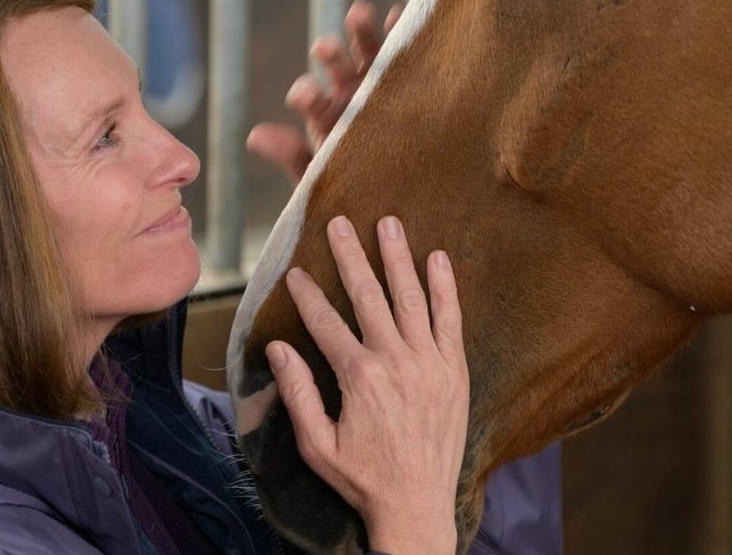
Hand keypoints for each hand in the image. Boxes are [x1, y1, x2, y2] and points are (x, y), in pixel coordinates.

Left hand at [247, 0, 401, 183]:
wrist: (403, 197)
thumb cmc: (358, 189)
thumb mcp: (323, 177)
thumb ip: (291, 156)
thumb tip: (254, 135)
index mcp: (326, 115)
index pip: (310, 97)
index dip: (306, 93)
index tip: (304, 96)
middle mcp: (350, 92)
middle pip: (336, 65)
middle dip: (330, 54)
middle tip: (323, 48)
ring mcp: (380, 81)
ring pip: (368, 49)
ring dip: (361, 29)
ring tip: (358, 13)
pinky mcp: (409, 77)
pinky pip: (404, 50)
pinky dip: (400, 31)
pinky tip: (398, 16)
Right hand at [265, 215, 467, 554]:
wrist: (417, 507)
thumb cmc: (362, 479)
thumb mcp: (316, 444)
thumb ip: (297, 393)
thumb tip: (277, 348)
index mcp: (358, 377)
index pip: (326, 323)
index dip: (308, 295)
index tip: (295, 271)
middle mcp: (395, 361)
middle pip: (368, 296)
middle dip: (351, 257)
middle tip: (339, 223)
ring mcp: (429, 363)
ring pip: (410, 298)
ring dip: (398, 257)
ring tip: (388, 224)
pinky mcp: (454, 370)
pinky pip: (450, 319)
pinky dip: (445, 288)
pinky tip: (438, 258)